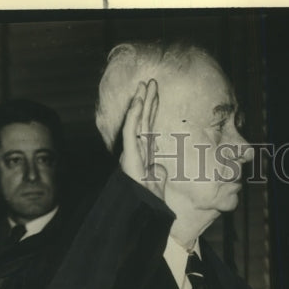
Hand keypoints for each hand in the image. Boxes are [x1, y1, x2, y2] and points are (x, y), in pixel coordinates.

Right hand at [120, 79, 165, 199]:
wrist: (144, 207)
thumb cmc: (150, 197)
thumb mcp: (157, 180)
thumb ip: (157, 171)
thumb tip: (160, 168)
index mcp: (144, 152)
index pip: (149, 126)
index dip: (152, 110)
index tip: (156, 95)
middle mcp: (137, 148)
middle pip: (144, 119)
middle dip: (148, 100)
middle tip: (152, 82)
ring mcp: (132, 149)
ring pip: (137, 120)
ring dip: (141, 101)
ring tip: (145, 84)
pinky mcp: (129, 152)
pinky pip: (132, 129)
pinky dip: (135, 114)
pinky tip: (139, 101)